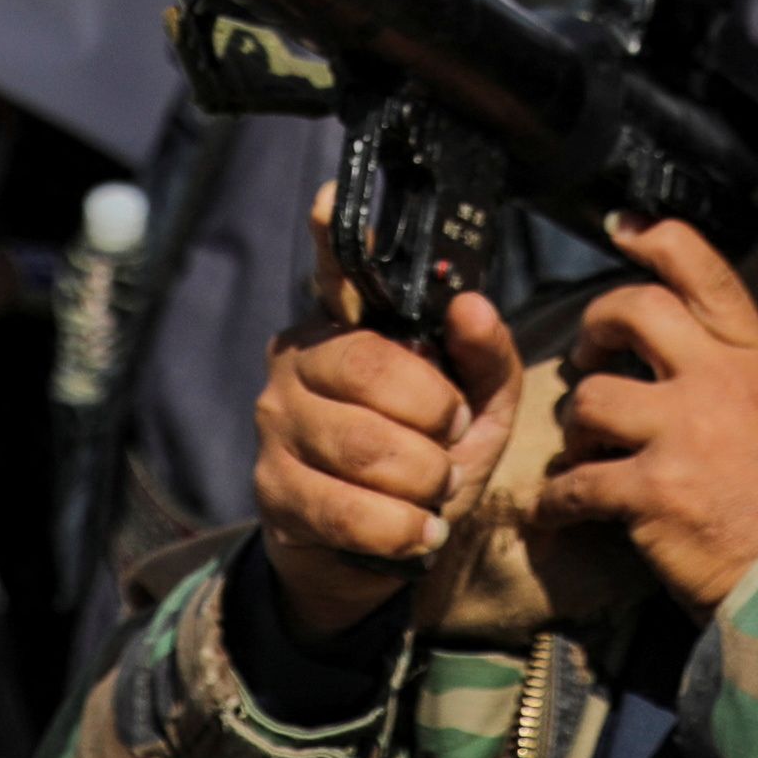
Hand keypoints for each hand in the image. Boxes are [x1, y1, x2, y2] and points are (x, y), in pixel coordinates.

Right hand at [252, 269, 527, 639]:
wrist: (374, 558)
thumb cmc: (425, 462)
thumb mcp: (474, 409)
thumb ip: (485, 357)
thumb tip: (471, 307)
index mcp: (347, 323)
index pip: (334, 265)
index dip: (331, 232)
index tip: (330, 199)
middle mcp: (298, 360)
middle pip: (368, 367)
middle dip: (432, 413)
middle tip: (451, 434)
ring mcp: (277, 425)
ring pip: (363, 445)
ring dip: (424, 479)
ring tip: (434, 489)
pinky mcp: (273, 490)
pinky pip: (346, 509)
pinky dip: (400, 528)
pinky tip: (416, 530)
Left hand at [535, 219, 757, 612]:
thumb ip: (731, 368)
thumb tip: (681, 337)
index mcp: (752, 357)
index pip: (701, 266)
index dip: (654, 236)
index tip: (624, 228)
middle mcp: (718, 379)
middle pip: (630, 309)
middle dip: (594, 330)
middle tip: (588, 358)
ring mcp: (683, 432)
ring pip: (590, 398)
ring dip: (573, 427)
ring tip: (583, 451)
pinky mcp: (652, 490)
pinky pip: (576, 481)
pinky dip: (558, 501)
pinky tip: (560, 511)